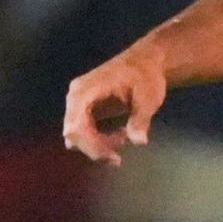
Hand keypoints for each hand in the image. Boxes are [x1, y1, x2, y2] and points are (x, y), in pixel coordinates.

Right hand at [63, 47, 168, 164]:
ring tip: (124, 139)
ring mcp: (78, 103)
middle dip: (96, 149)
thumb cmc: (146, 76)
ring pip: (78, 135)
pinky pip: (85, 132)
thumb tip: (139, 142)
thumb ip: (141, 119)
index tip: (114, 157)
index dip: (91, 146)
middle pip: (74, 133)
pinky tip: (120, 136)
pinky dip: (99, 140)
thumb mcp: (148, 98)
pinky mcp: (85, 110)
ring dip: (98, 145)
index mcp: (86, 90)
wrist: (146, 63)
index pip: (76, 125)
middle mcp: (76, 96)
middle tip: (119, 158)